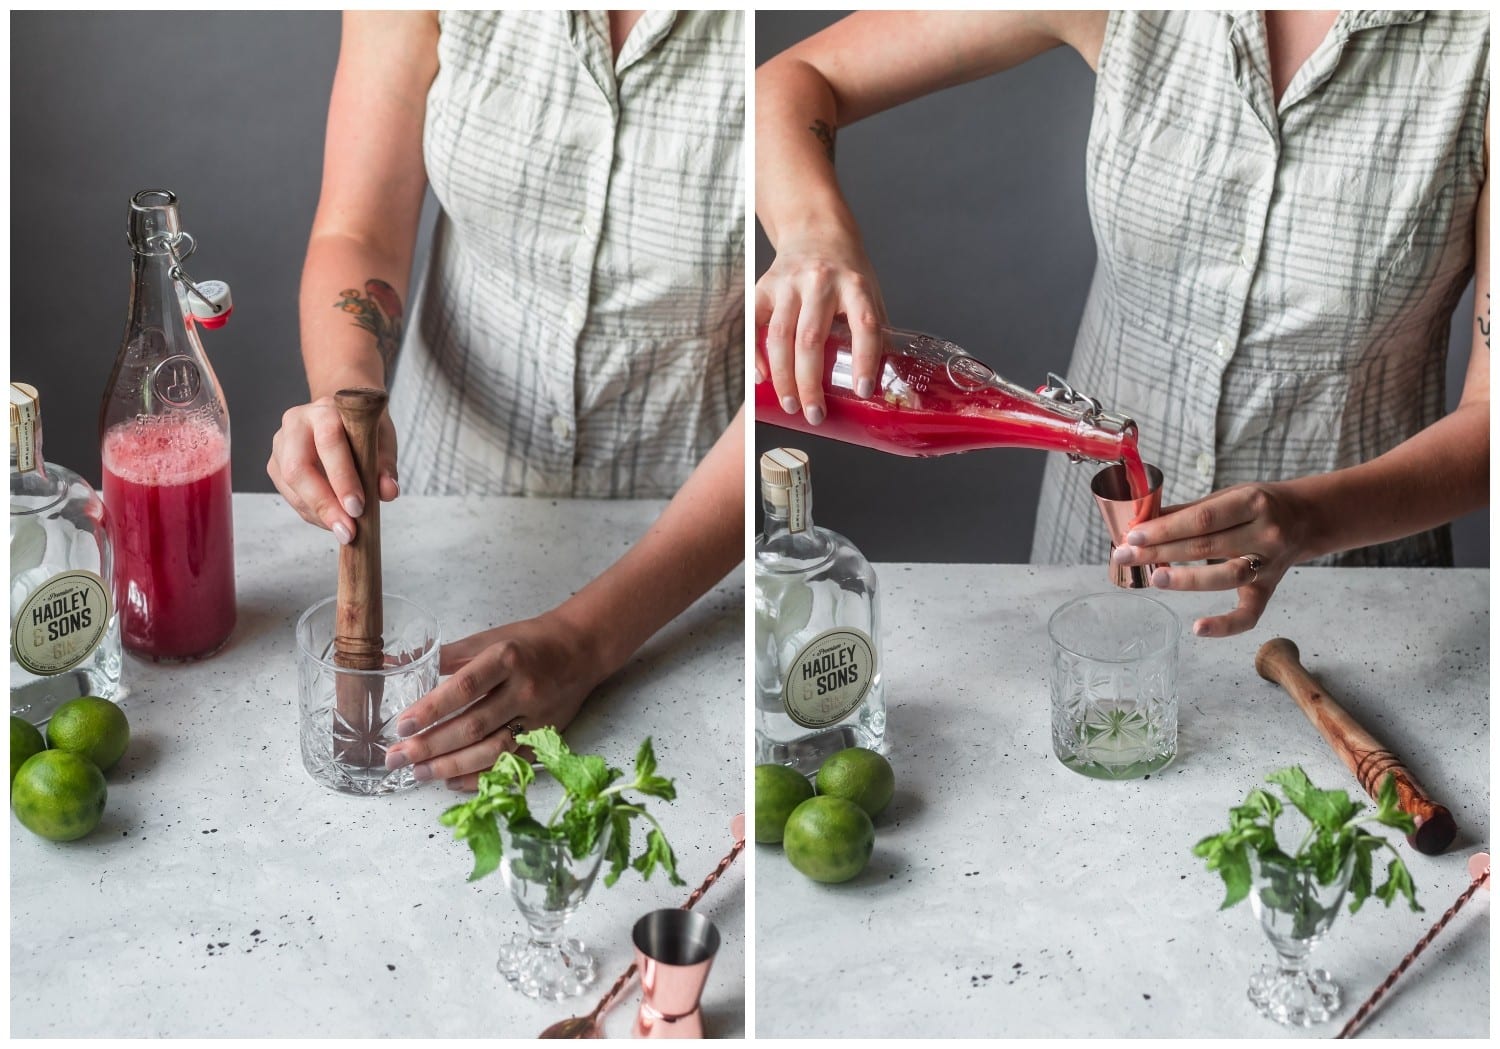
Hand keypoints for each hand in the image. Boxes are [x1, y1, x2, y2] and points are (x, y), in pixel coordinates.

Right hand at [267, 395, 398, 541]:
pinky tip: (332, 521)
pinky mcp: (276, 465)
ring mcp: (280, 445)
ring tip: (344, 531)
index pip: (329, 442)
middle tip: (347, 530)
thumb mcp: (382, 440)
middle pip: (299, 468)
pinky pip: (290, 496)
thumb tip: (388, 492)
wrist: (343, 416)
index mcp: (324, 410)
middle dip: (324, 504)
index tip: (358, 507)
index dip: (342, 478)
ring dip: (318, 514)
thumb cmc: (364, 428)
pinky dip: (312, 513)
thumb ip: (385, 465)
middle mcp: (295, 423)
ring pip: (291, 486)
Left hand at [382, 612, 607, 791]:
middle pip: (473, 726)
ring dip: (451, 766)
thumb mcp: (488, 639)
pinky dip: (480, 777)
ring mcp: (538, 717)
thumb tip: (392, 663)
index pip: (464, 689)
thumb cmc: (529, 642)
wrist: (581, 649)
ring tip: (419, 772)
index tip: (402, 726)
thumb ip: (445, 656)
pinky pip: (510, 764)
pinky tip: (452, 781)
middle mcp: (524, 689)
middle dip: (431, 746)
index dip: (431, 710)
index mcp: (507, 659)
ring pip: (491, 750)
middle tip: (397, 758)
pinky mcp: (547, 737)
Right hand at [754, 229, 886, 424]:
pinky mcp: (765, 286)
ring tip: (790, 405)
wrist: (815, 230)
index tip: (863, 391)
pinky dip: (755, 354)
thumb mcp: (869, 292)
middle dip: (811, 382)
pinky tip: (760, 377)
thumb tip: (887, 383)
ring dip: (783, 377)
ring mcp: (789, 283)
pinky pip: (754, 324)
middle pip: (812, 339)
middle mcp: (821, 282)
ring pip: (781, 336)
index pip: (864, 324)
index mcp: (855, 285)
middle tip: (814, 414)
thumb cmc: (846, 271)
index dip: (865, 359)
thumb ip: (873, 329)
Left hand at [1109, 482, 1314, 637]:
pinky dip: (1225, 625)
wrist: (1307, 517)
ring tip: (1154, 577)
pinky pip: (1249, 614)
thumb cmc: (1258, 504)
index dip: (1166, 528)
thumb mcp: (1228, 496)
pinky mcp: (1269, 589)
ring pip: (1225, 577)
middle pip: (1207, 546)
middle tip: (1126, 556)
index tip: (1134, 536)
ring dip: (1186, 580)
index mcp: (1253, 502)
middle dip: (1161, 551)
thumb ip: (1189, 511)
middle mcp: (1266, 533)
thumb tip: (1143, 523)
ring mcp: (1270, 564)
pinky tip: (1197, 628)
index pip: (1202, 519)